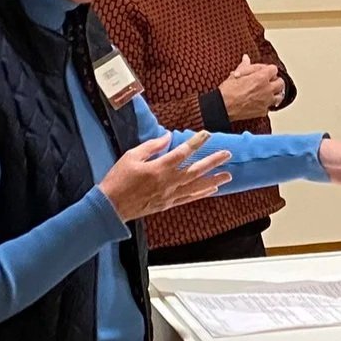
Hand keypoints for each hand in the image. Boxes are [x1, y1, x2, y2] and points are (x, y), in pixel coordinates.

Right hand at [98, 132, 232, 221]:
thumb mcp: (131, 156)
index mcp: (159, 168)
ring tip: (229, 175)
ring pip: (197, 186)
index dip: (196, 142)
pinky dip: (202, 194)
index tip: (207, 134)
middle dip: (213, 161)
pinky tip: (212, 190)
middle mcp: (168, 182)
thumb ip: (151, 146)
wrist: (111, 206)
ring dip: (214, 180)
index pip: (182, 152)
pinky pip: (189, 198)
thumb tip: (167, 137)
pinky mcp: (168, 204)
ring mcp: (170, 195)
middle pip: (196, 170)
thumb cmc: (118, 179)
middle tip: (228, 154)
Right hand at [220, 55, 286, 117]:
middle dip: (275, 81)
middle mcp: (267, 89)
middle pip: (280, 83)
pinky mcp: (263, 111)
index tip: (264, 71)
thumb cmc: (228, 91)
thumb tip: (246, 58)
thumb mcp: (236, 74)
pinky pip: (269, 107)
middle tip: (268, 81)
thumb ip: (245, 66)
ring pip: (279, 96)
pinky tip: (260, 102)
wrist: (223, 107)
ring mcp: (266, 101)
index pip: (274, 69)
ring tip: (268, 92)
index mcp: (261, 78)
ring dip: (275, 93)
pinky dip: (266, 104)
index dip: (268, 69)